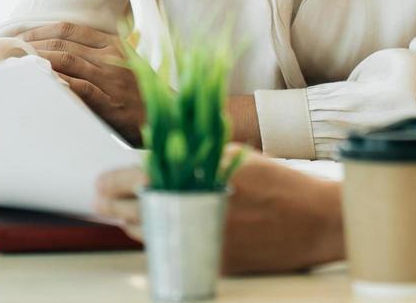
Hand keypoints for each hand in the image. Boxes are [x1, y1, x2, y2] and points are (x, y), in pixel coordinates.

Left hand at [18, 23, 145, 145]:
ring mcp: (112, 80)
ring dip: (38, 61)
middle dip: (31, 45)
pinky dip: (58, 82)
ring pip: (68, 61)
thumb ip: (97, 55)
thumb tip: (57, 51)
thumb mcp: (123, 65)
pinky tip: (39, 82)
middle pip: (63, 42)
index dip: (40, 30)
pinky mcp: (111, 103)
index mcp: (114, 45)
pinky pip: (80, 87)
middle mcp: (112, 58)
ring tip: (14, 64)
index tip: (18, 36)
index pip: (69, 29)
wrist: (165, 118)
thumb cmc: (139, 95)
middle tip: (6, 50)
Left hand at [95, 148, 344, 272]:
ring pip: (152, 235)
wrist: (316, 221)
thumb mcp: (233, 155)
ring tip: (121, 214)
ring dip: (132, 223)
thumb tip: (150, 158)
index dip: (112, 181)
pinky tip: (156, 228)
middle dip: (112, 205)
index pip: (139, 178)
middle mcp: (200, 209)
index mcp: (201, 175)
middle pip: (137, 211)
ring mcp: (205, 238)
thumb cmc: (279, 181)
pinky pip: (175, 250)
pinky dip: (162, 238)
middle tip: (99, 200)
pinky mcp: (214, 260)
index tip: (100, 181)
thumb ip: (193, 155)